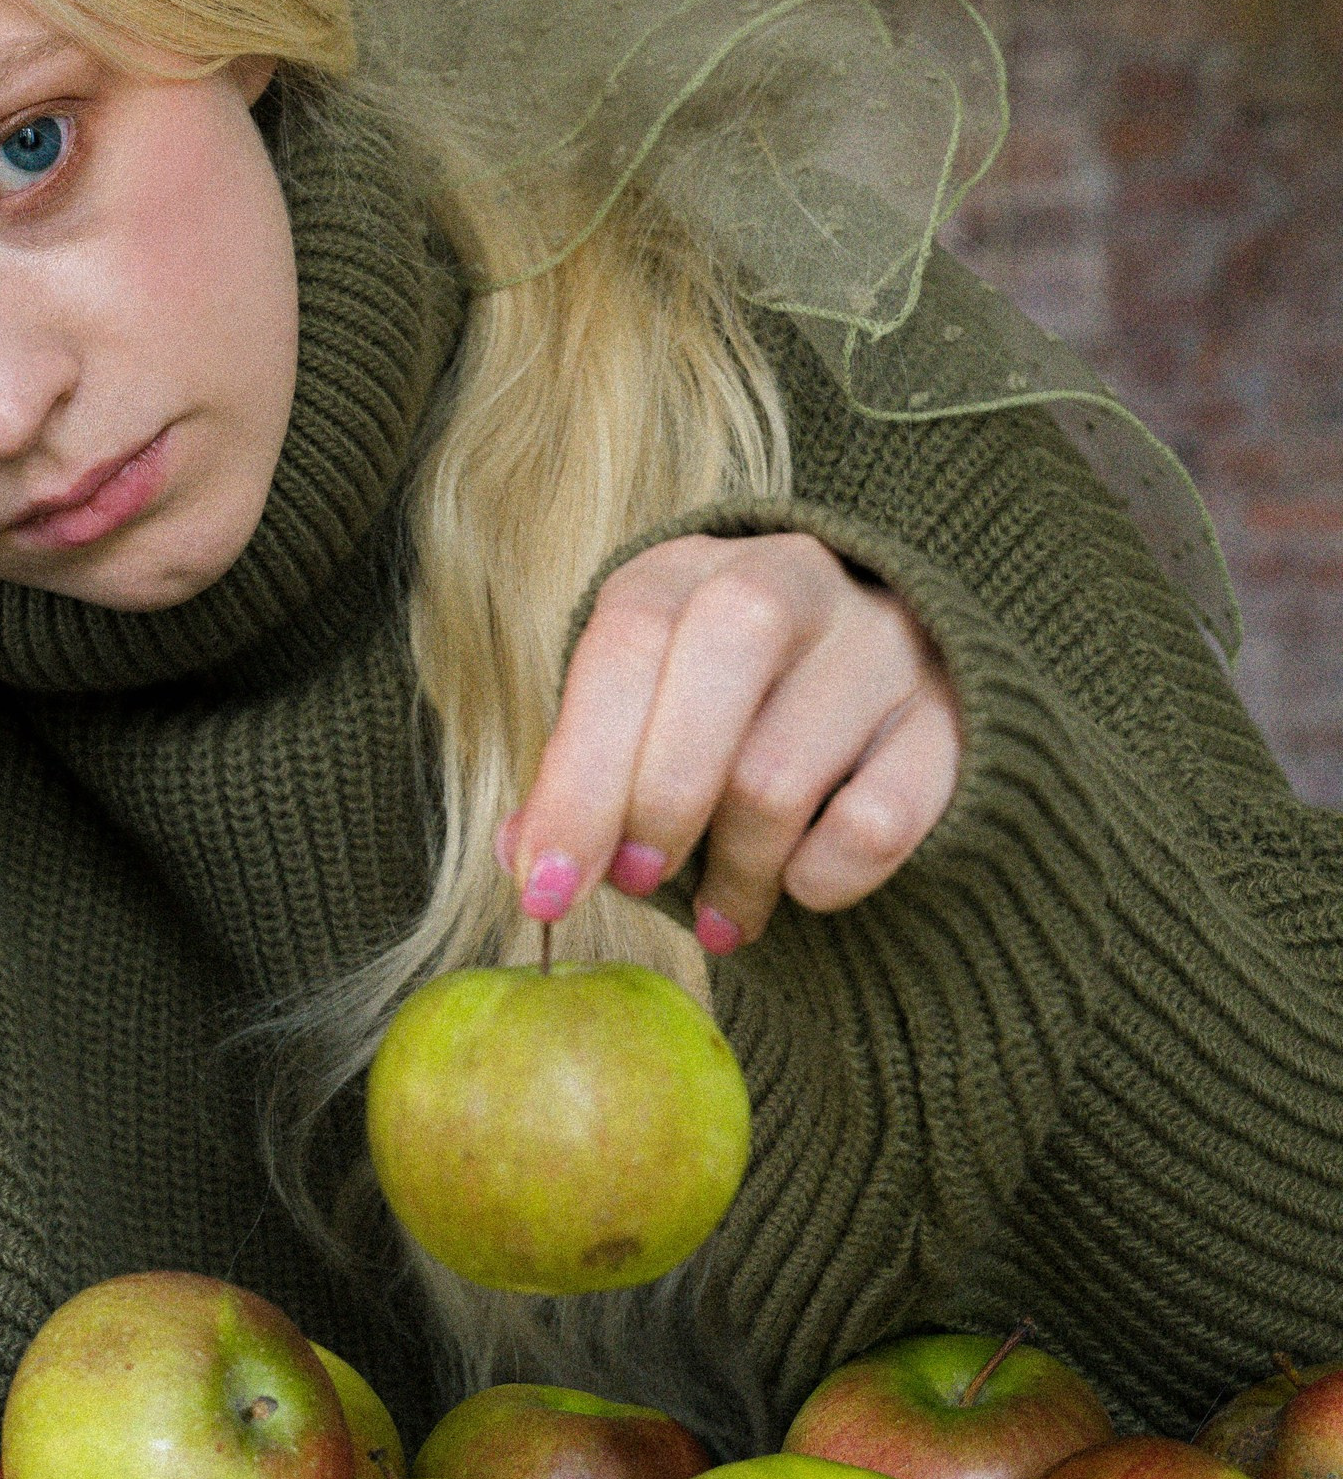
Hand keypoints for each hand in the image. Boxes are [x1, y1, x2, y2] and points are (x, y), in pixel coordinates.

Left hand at [500, 531, 962, 951]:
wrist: (880, 702)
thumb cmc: (722, 721)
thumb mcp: (638, 724)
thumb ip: (579, 780)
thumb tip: (525, 858)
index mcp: (688, 569)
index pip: (627, 638)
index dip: (578, 775)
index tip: (547, 887)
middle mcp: (794, 578)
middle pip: (726, 650)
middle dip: (661, 798)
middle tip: (638, 882)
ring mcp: (885, 643)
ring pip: (784, 769)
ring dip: (734, 869)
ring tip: (720, 908)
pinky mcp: (953, 723)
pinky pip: (875, 824)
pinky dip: (821, 880)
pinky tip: (799, 887)